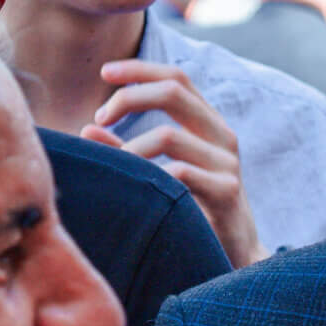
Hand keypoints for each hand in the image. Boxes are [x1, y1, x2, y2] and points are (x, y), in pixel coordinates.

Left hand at [83, 60, 264, 266]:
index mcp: (208, 124)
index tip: (105, 72)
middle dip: (130, 97)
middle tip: (99, 117)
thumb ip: (127, 150)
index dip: (140, 69)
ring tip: (115, 167)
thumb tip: (88, 129)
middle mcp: (221, 136)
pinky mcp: (226, 191)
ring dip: (131, 148)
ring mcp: (227, 163)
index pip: (176, 78)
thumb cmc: (194, 211)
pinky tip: (138, 192)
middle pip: (174, 91)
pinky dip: (150, 177)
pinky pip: (181, 174)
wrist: (236, 256)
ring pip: (169, 136)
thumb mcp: (162, 173)